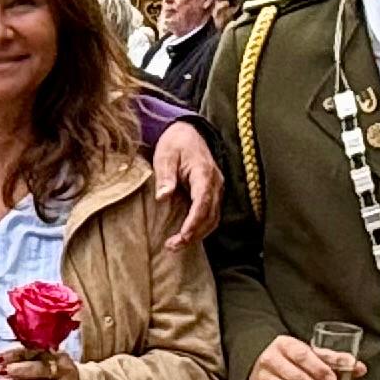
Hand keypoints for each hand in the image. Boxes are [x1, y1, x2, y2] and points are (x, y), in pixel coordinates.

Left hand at [153, 125, 222, 248]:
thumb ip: (165, 175)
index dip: (194, 222)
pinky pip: (211, 215)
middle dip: (194, 234)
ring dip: (198, 235)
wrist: (188, 132)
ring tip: (176, 245)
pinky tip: (186, 235)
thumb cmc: (175, 143)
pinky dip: (201, 228)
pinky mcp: (212, 194)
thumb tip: (163, 196)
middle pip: (210, 215)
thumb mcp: (165, 155)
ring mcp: (216, 189)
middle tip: (172, 246)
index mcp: (204, 173)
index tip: (182, 236)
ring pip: (213, 219)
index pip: (203, 202)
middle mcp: (215, 183)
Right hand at [246, 334, 356, 379]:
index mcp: (285, 345)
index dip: (318, 368)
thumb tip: (357, 367)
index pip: (302, 355)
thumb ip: (334, 360)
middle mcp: (271, 360)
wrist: (263, 367)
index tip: (332, 379)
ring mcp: (265, 379)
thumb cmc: (291, 360)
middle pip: (297, 378)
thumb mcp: (311, 354)